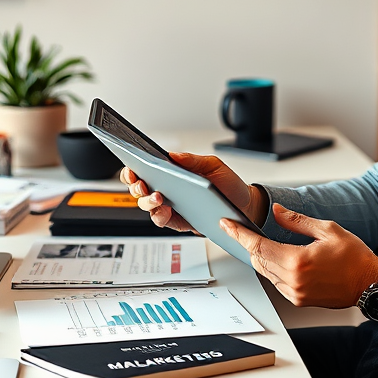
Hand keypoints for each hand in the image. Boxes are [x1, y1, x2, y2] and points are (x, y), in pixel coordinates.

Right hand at [121, 152, 267, 233]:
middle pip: (140, 189)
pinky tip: (165, 211)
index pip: (146, 169)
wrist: (245, 206)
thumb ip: (193, 160)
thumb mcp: (214, 166)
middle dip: (136, 186)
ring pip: (148, 206)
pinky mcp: (179, 222)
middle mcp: (168, 190)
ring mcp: (172, 207)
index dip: (133, 169)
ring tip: (158, 197)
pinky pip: (162, 221)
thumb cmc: (228, 184)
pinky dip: (160, 216)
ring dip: (148, 202)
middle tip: (143, 184)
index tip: (133, 168)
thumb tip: (172, 155)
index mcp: (173, 173)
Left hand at [220, 203, 377, 307]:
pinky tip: (277, 257)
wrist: (370, 284)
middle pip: (257, 260)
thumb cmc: (354, 257)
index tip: (227, 224)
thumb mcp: (327, 229)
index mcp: (298, 261)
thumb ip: (296, 221)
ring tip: (258, 240)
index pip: (258, 246)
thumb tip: (276, 211)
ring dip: (260, 256)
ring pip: (265, 272)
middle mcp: (293, 281)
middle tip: (240, 229)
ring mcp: (295, 293)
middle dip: (248, 243)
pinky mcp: (299, 299)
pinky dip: (272, 268)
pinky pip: (276, 282)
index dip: (239, 234)